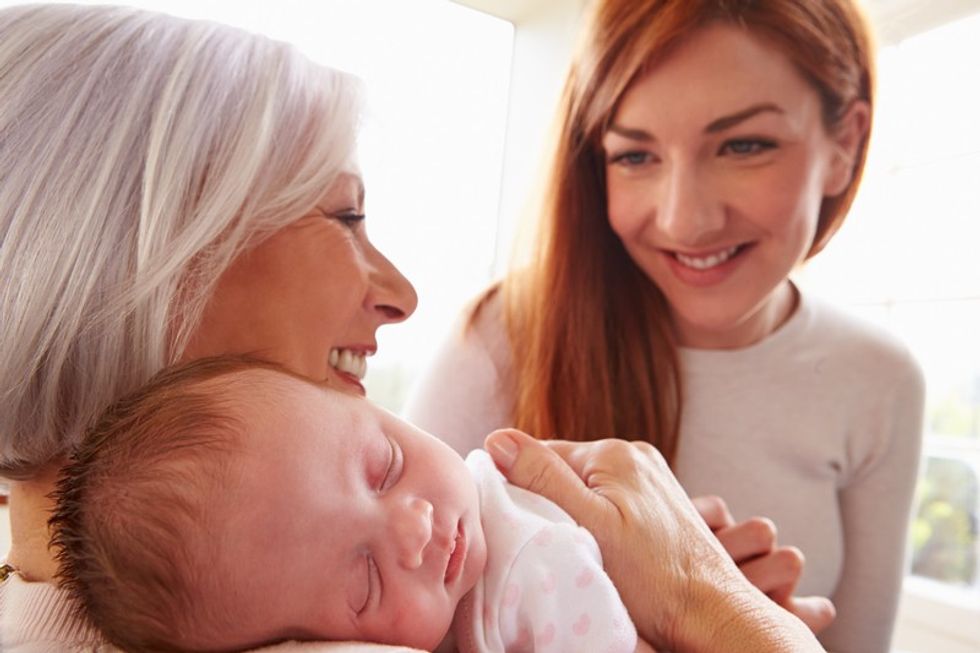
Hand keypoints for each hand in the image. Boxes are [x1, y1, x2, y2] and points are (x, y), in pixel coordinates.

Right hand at [484, 429, 824, 651]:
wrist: (712, 612)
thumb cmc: (651, 578)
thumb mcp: (587, 525)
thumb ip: (543, 477)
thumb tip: (498, 438)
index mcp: (613, 451)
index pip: (541, 455)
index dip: (523, 489)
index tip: (524, 524)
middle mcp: (635, 455)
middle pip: (565, 471)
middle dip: (551, 503)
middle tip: (555, 542)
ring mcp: (652, 479)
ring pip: (588, 489)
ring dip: (575, 516)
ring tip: (584, 551)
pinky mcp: (661, 504)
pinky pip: (612, 503)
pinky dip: (600, 523)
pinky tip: (608, 552)